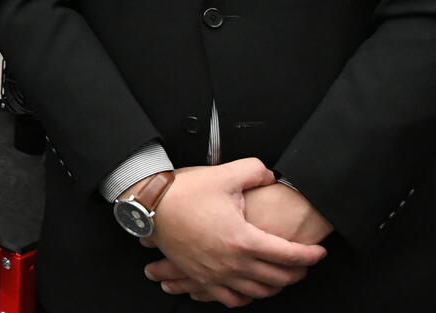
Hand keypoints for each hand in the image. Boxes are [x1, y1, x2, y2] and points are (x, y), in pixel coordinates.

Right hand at [140, 159, 325, 305]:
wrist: (150, 204)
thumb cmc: (184, 191)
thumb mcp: (225, 175)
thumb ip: (255, 171)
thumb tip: (270, 176)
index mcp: (243, 239)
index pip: (289, 255)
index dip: (310, 255)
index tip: (319, 252)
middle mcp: (233, 262)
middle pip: (278, 278)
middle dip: (297, 273)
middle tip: (304, 265)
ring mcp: (216, 273)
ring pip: (257, 292)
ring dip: (275, 287)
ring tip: (281, 277)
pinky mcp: (201, 276)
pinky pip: (230, 299)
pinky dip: (245, 298)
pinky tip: (249, 290)